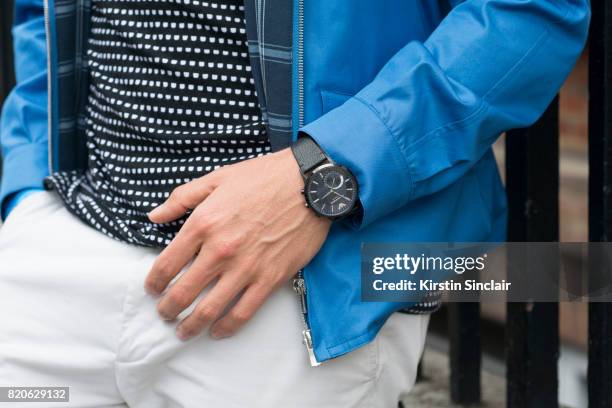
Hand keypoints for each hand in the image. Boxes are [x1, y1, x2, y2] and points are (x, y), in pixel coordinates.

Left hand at [145, 148, 331, 340]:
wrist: (309, 185)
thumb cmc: (264, 178)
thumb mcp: (217, 178)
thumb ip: (181, 198)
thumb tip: (154, 215)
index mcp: (203, 223)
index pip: (166, 264)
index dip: (154, 282)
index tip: (152, 289)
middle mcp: (220, 250)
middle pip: (182, 292)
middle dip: (167, 309)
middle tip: (164, 314)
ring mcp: (245, 267)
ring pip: (209, 309)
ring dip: (191, 325)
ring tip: (184, 331)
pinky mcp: (270, 279)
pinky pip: (243, 312)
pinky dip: (227, 327)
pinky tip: (217, 331)